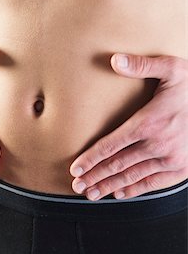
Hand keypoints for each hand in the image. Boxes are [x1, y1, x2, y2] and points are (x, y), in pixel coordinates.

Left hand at [69, 53, 187, 199]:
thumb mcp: (173, 69)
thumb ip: (142, 65)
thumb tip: (115, 60)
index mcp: (149, 122)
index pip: (111, 145)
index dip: (90, 159)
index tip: (76, 168)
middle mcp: (157, 145)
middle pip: (117, 165)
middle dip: (94, 176)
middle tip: (77, 185)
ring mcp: (170, 159)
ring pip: (132, 177)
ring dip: (109, 187)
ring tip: (92, 193)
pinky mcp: (181, 168)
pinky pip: (153, 183)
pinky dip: (135, 190)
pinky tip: (120, 193)